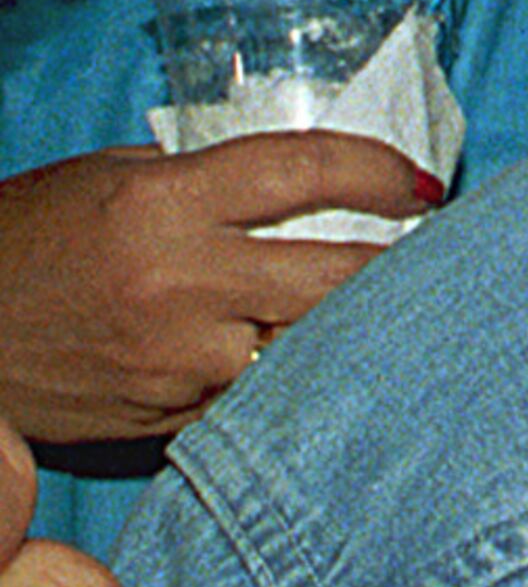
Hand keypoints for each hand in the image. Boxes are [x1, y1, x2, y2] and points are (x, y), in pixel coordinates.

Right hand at [0, 136, 431, 447]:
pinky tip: (321, 354)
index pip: (306, 170)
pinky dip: (297, 369)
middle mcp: (179, 283)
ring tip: (391, 306)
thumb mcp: (105, 179)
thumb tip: (306, 178)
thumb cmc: (22, 242)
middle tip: (428, 251)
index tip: (418, 182)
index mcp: (160, 203)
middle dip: (400, 261)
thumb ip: (203, 178)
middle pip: (339, 273)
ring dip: (357, 323)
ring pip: (316, 341)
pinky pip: (267, 390)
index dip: (380, 170)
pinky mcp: (173, 415)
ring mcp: (179, 359)